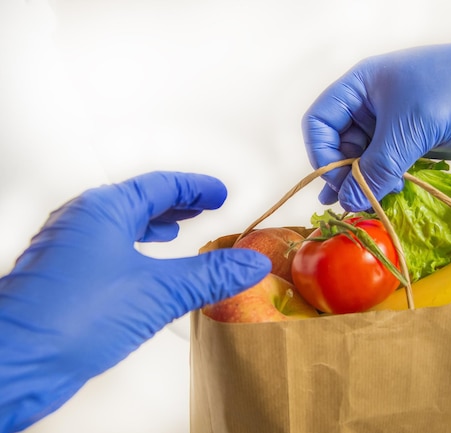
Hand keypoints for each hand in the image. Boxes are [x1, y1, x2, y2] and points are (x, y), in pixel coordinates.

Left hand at [0, 172, 270, 432]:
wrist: (15, 364)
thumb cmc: (71, 318)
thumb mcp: (159, 292)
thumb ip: (210, 275)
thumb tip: (250, 263)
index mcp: (103, 210)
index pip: (160, 185)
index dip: (196, 188)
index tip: (218, 193)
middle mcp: (82, 222)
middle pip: (139, 201)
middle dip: (175, 204)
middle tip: (204, 206)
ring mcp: (69, 250)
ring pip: (120, 227)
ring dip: (153, 226)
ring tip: (177, 232)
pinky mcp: (64, 279)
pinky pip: (107, 251)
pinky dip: (133, 251)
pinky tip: (145, 271)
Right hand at [303, 31, 450, 210]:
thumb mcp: (413, 127)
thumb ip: (378, 166)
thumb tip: (348, 201)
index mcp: (361, 87)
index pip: (320, 122)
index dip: (321, 153)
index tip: (337, 180)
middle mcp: (370, 106)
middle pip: (338, 145)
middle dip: (343, 174)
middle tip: (351, 203)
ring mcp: (391, 126)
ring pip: (362, 160)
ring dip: (362, 184)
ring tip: (363, 206)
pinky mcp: (410, 144)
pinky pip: (385, 167)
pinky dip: (381, 184)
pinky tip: (380, 200)